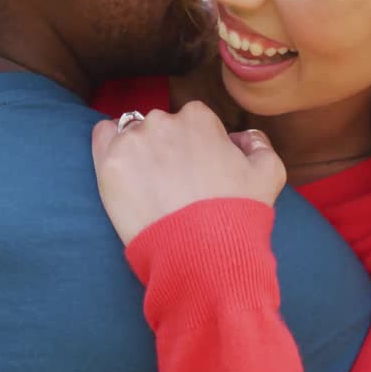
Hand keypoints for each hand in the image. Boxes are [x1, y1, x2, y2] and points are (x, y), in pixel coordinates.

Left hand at [91, 101, 285, 245]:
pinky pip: (102, 137)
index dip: (196, 145)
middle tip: (172, 181)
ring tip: (146, 182)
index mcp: (199, 118)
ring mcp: (133, 141)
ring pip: (130, 131)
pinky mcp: (109, 164)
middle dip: (166, 147)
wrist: (203, 253)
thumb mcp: (269, 173)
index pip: (193, 120)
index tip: (196, 169)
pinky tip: (121, 169)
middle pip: (161, 125)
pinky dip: (109, 146)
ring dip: (138, 149)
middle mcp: (164, 121)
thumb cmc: (237, 214)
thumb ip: (258, 144)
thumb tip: (243, 137)